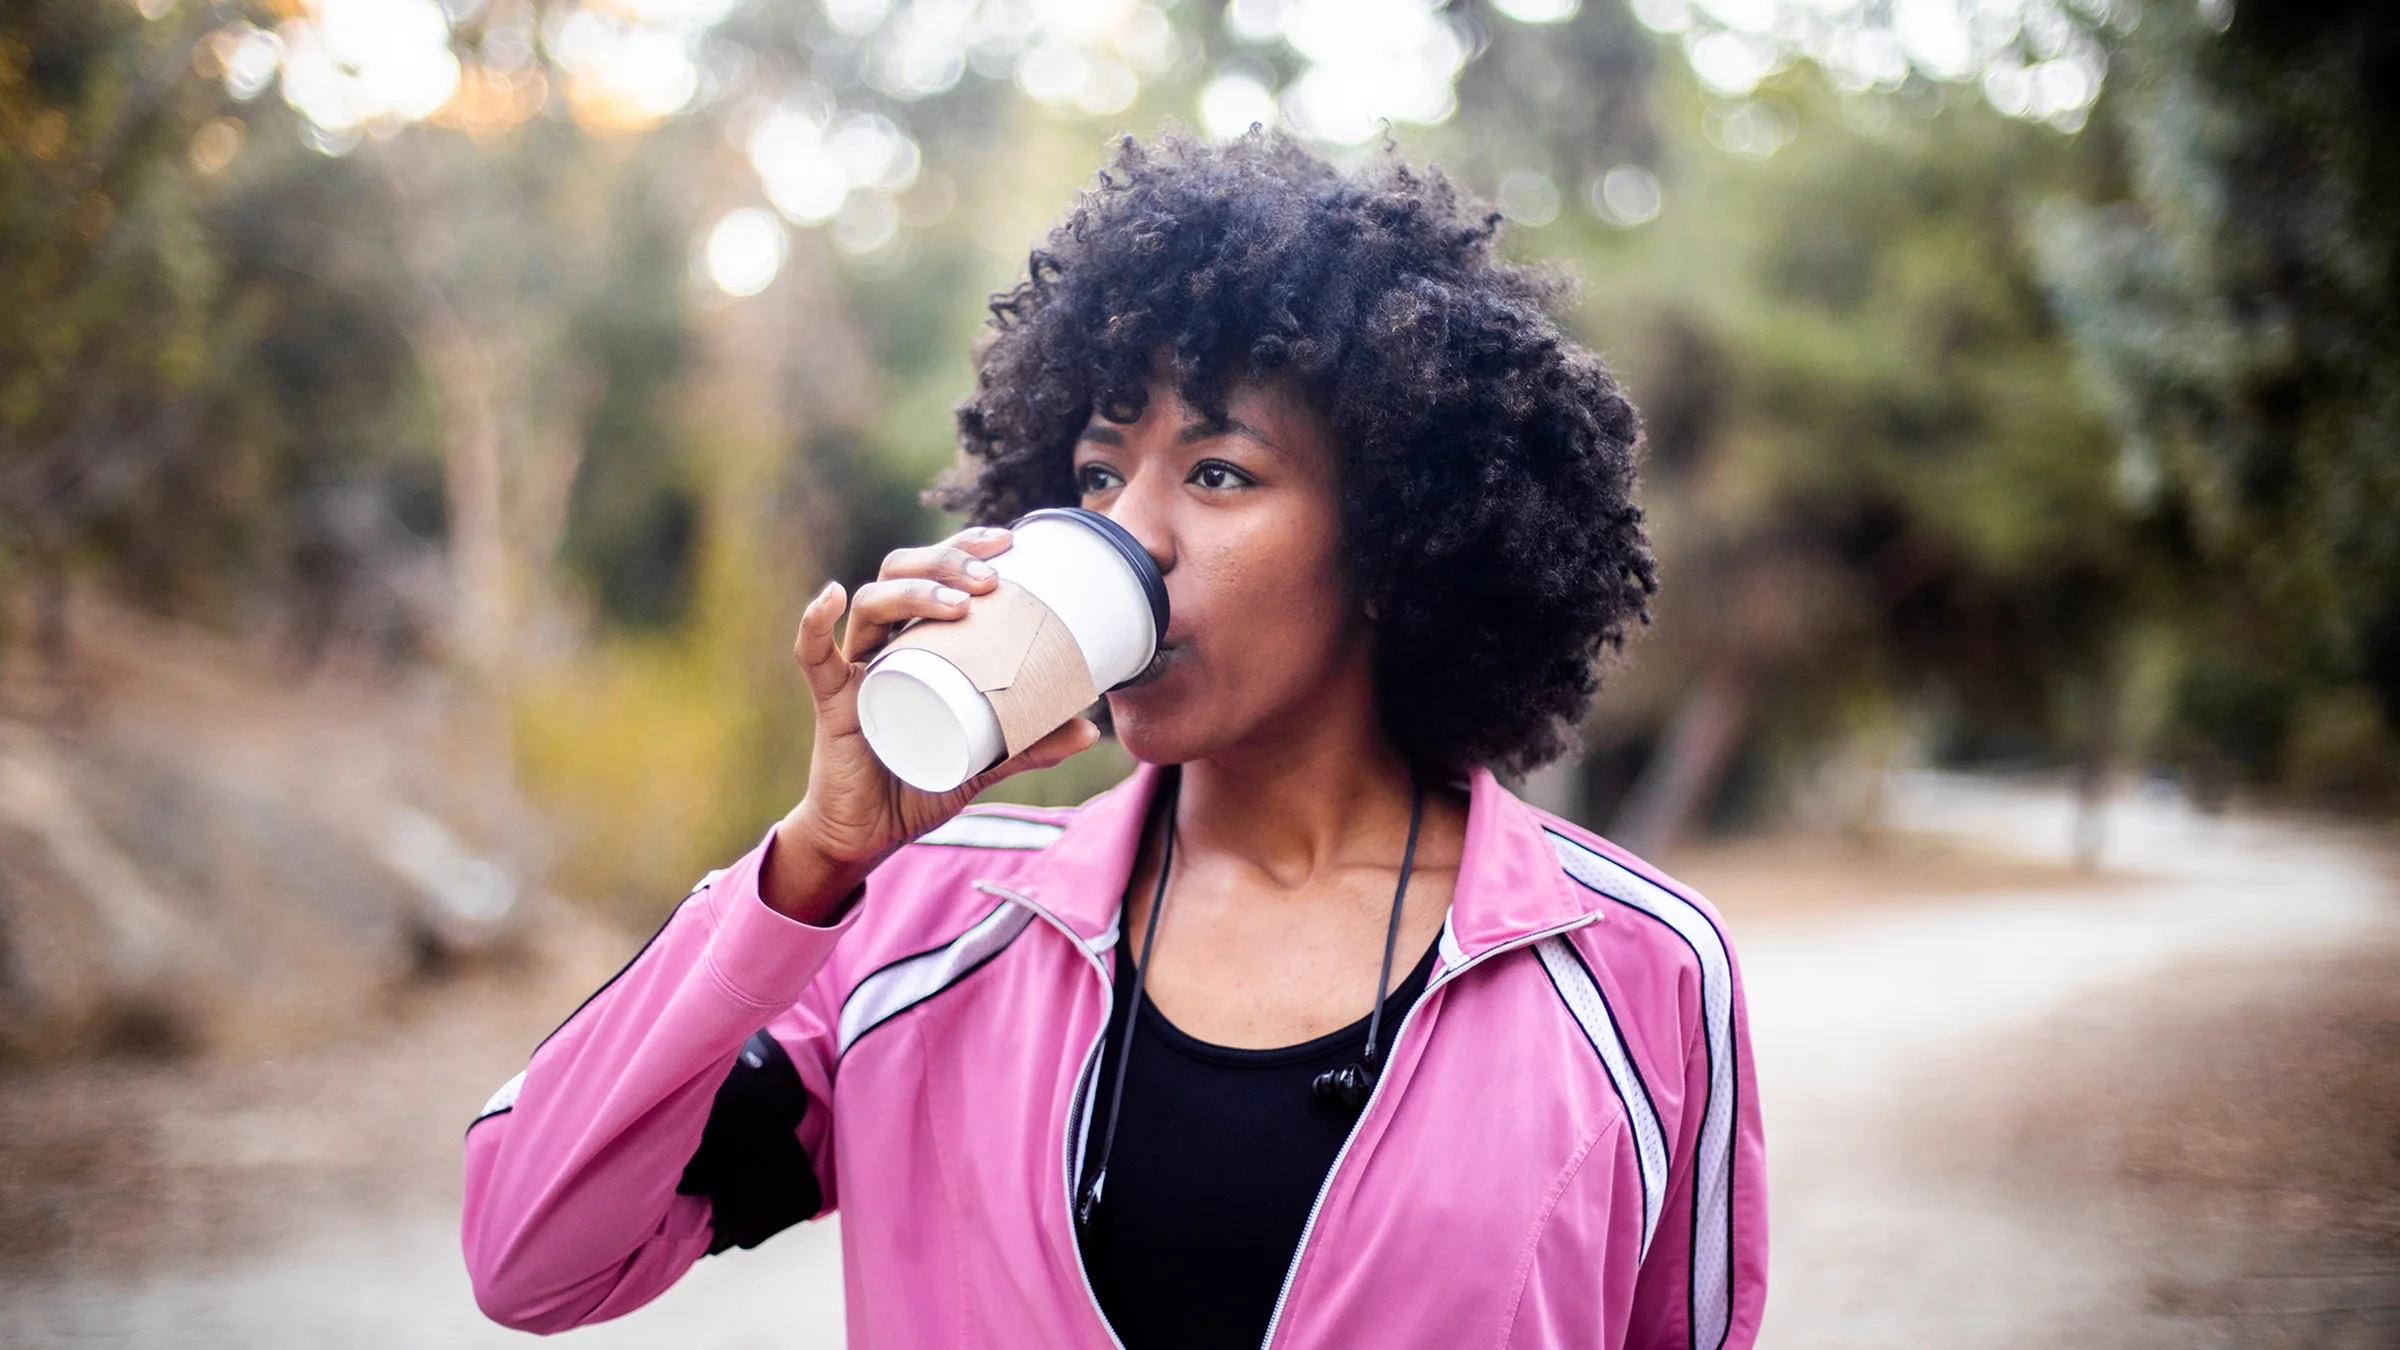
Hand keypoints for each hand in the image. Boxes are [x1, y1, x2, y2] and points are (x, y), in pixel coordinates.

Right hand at [763, 525, 1101, 921]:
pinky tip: (831, 596)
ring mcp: (857, 668)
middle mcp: (886, 643)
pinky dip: (816, 624)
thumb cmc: (922, 783)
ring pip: (873, 604)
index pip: (936, 573)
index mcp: (920, 642)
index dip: (965, 546)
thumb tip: (1092, 729)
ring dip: (914, 590)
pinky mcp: (833, 701)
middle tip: (992, 578)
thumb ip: (1031, 743)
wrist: (872, 834)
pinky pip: (814, 656)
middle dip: (947, 560)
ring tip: (959, 601)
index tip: (1009, 541)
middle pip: (904, 573)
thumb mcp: (987, 760)